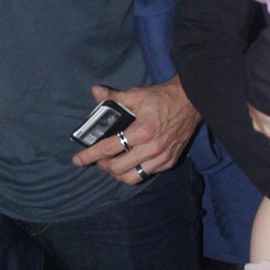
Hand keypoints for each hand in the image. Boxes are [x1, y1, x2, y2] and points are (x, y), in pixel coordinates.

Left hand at [71, 78, 199, 184]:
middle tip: (98, 158)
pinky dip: (134, 171)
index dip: (90, 155)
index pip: (109, 148)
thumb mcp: (137, 94)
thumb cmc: (162, 98)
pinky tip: (130, 162)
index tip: (78, 159)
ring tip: (112, 164)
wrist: (192, 101)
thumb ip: (114, 97)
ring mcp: (162, 158)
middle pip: (118, 168)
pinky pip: (146, 174)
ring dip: (117, 173)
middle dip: (103, 165)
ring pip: (132, 178)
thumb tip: (95, 91)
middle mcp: (152, 148)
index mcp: (142, 131)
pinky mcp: (169, 162)